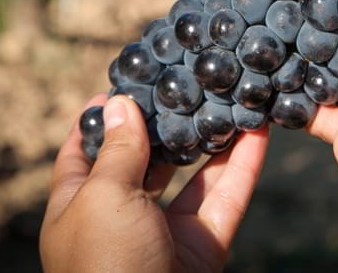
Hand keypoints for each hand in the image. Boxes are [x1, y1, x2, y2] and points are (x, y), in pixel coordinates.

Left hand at [40, 94, 267, 272]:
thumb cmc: (106, 262)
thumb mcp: (102, 197)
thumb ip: (117, 151)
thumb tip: (119, 104)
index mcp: (79, 205)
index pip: (82, 152)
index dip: (98, 119)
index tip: (122, 85)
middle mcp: (121, 214)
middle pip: (144, 158)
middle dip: (164, 122)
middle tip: (186, 82)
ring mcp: (164, 230)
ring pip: (192, 175)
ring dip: (210, 138)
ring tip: (227, 98)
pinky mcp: (204, 243)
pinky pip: (226, 196)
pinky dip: (243, 164)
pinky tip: (258, 131)